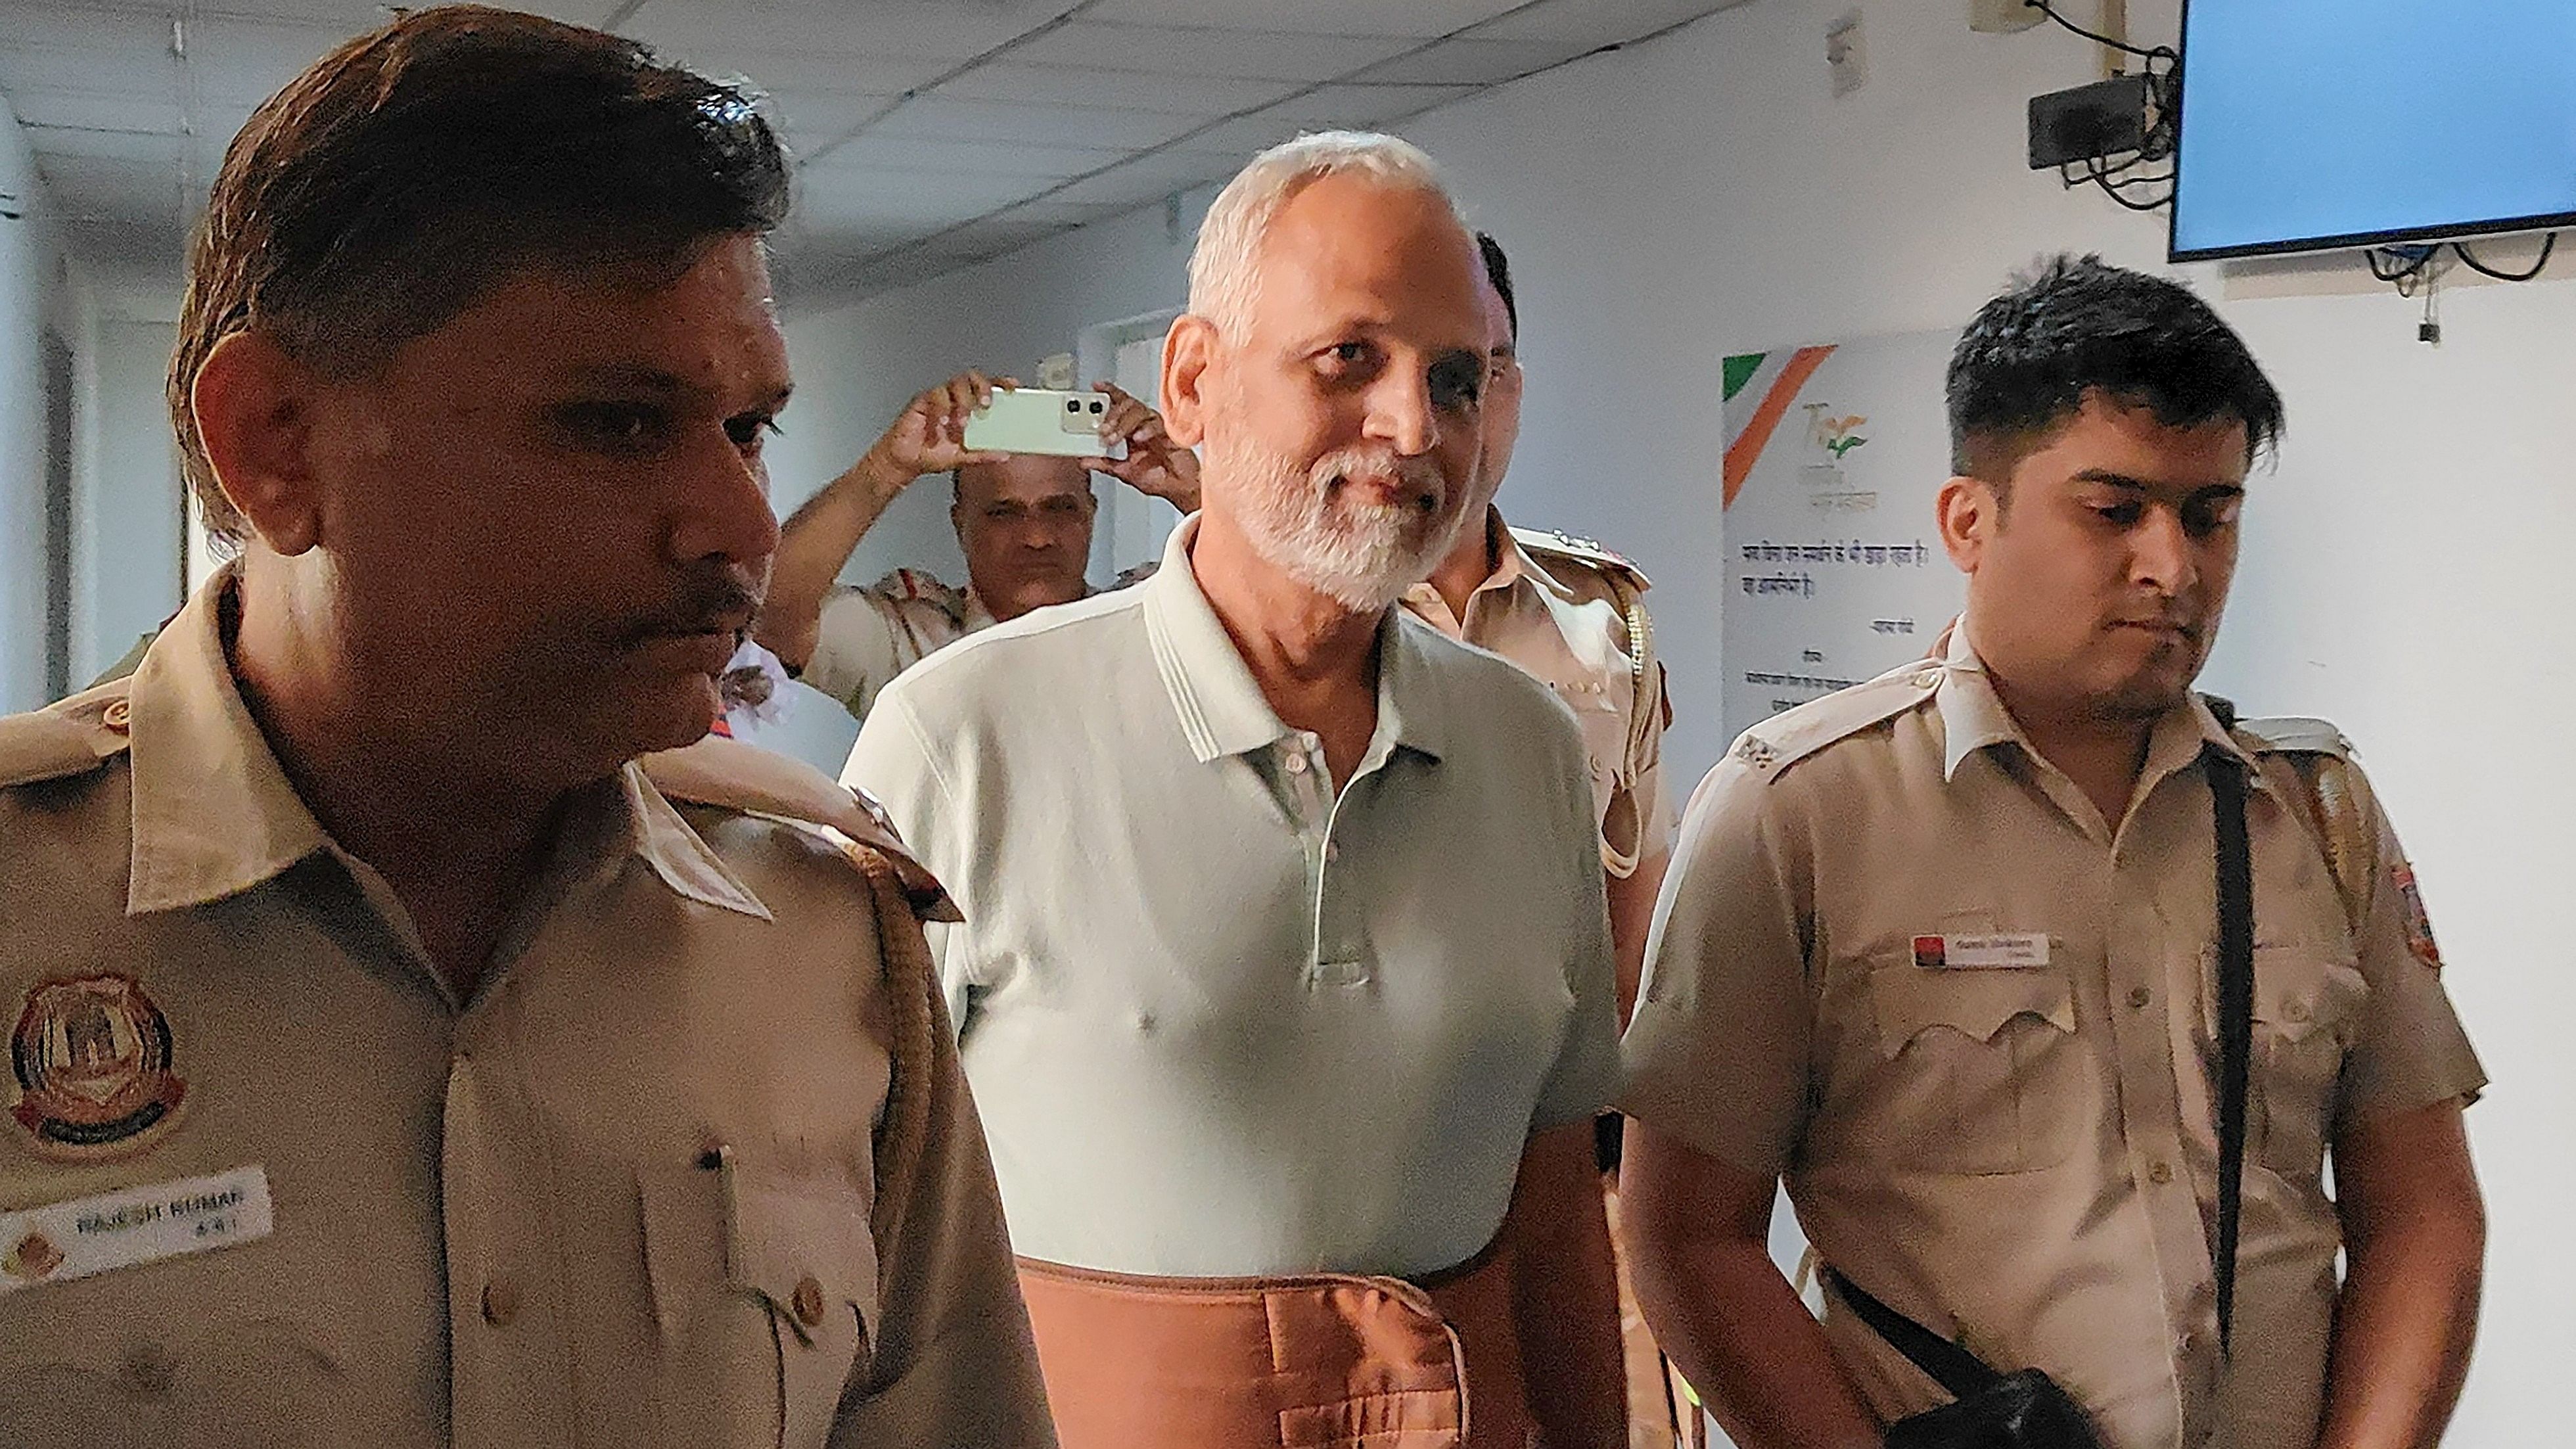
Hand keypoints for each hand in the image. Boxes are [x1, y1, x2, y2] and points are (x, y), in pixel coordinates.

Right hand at [860, 370, 1015, 495]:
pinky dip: (940, 411)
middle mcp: (955, 399)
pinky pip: (934, 396)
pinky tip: (940, 426)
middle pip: (972, 378)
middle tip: (985, 406)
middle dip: (982, 388)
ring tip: (960, 424)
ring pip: (954, 385)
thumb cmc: (932, 454)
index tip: (1014, 388)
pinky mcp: (922, 401)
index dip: (1001, 383)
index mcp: (969, 408)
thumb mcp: (963, 457)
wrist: (906, 461)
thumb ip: (983, 454)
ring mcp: (939, 397)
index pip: (988, 388)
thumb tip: (1004, 455)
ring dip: (961, 403)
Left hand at [1082, 380, 1199, 510]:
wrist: (1181, 489)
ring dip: (1124, 423)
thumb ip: (1104, 464)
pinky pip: (1158, 424)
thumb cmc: (1160, 479)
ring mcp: (1158, 428)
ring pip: (1140, 411)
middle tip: (1102, 429)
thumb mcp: (1124, 472)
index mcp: (1132, 431)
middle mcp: (1144, 425)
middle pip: (1127, 405)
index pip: (1120, 406)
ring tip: (1115, 437)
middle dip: (1112, 415)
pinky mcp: (1171, 434)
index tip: (1096, 386)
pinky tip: (1138, 438)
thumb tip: (1083, 460)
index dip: (1109, 393)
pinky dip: (1147, 430)